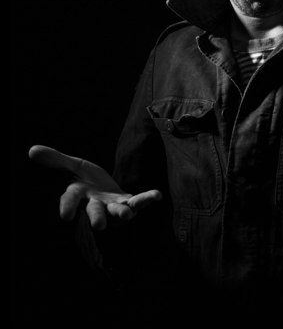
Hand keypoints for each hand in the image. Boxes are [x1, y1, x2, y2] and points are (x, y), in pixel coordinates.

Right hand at [28, 145, 161, 229]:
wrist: (103, 189)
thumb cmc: (85, 179)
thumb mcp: (72, 166)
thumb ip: (56, 160)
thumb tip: (31, 149)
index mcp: (78, 195)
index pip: (69, 201)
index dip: (66, 208)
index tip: (65, 217)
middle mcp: (95, 205)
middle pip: (94, 213)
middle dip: (96, 218)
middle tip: (99, 226)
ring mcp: (112, 206)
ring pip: (117, 213)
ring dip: (123, 213)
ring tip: (128, 214)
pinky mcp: (128, 203)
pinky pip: (138, 202)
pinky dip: (147, 199)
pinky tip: (157, 195)